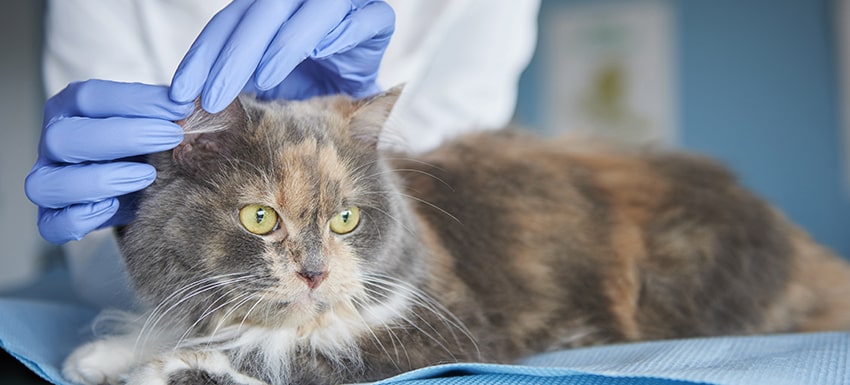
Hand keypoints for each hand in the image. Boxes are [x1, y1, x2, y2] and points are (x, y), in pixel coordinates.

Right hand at [25, 80, 191, 243]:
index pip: (91, 97)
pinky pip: (51, 224)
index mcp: (72, 108)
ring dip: (100, 180)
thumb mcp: (157, 121)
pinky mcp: (53, 217)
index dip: (136, 101)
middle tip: (171, 137)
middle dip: (123, 137)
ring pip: (48, 182)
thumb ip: (168, 111)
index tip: (180, 108)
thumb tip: (191, 102)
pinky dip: (79, 219)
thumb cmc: (149, 145)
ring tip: (148, 176)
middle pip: (63, 137)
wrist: (143, 187)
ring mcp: (47, 180)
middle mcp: (53, 141)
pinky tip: (113, 208)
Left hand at [170, 0, 394, 112]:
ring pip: (311, 9)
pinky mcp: (376, 18)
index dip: (203, 54)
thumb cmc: (304, 91)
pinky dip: (339, 33)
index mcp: (268, 7)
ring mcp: (342, 3)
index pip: (229, 21)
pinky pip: (360, 19)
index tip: (181, 92)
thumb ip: (231, 84)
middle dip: (235, 55)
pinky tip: (321, 52)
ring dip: (283, 43)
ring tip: (263, 79)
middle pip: (263, 11)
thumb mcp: (260, 87)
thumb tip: (184, 103)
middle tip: (214, 97)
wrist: (355, 103)